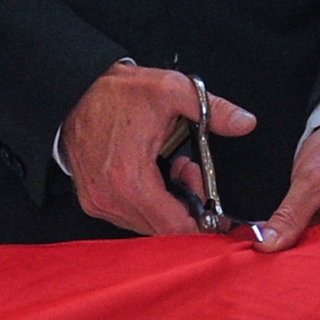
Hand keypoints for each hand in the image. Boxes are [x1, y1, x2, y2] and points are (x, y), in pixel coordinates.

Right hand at [60, 60, 256, 237]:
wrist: (73, 92)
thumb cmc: (118, 93)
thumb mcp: (172, 91)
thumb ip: (213, 110)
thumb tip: (246, 123)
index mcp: (132, 180)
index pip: (175, 226)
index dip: (201, 222)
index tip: (215, 209)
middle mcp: (111, 199)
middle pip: (162, 229)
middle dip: (186, 207)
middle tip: (191, 172)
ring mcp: (99, 203)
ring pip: (146, 224)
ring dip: (167, 205)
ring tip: (173, 169)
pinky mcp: (92, 202)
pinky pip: (129, 216)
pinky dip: (147, 203)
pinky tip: (153, 175)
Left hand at [251, 121, 319, 252]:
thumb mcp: (312, 181)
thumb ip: (290, 216)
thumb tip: (267, 244)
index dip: (305, 264)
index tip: (275, 268)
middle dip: (296, 258)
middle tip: (266, 262)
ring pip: (315, 245)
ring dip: (292, 247)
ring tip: (267, 253)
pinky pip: (311, 234)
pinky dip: (295, 235)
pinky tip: (275, 238)